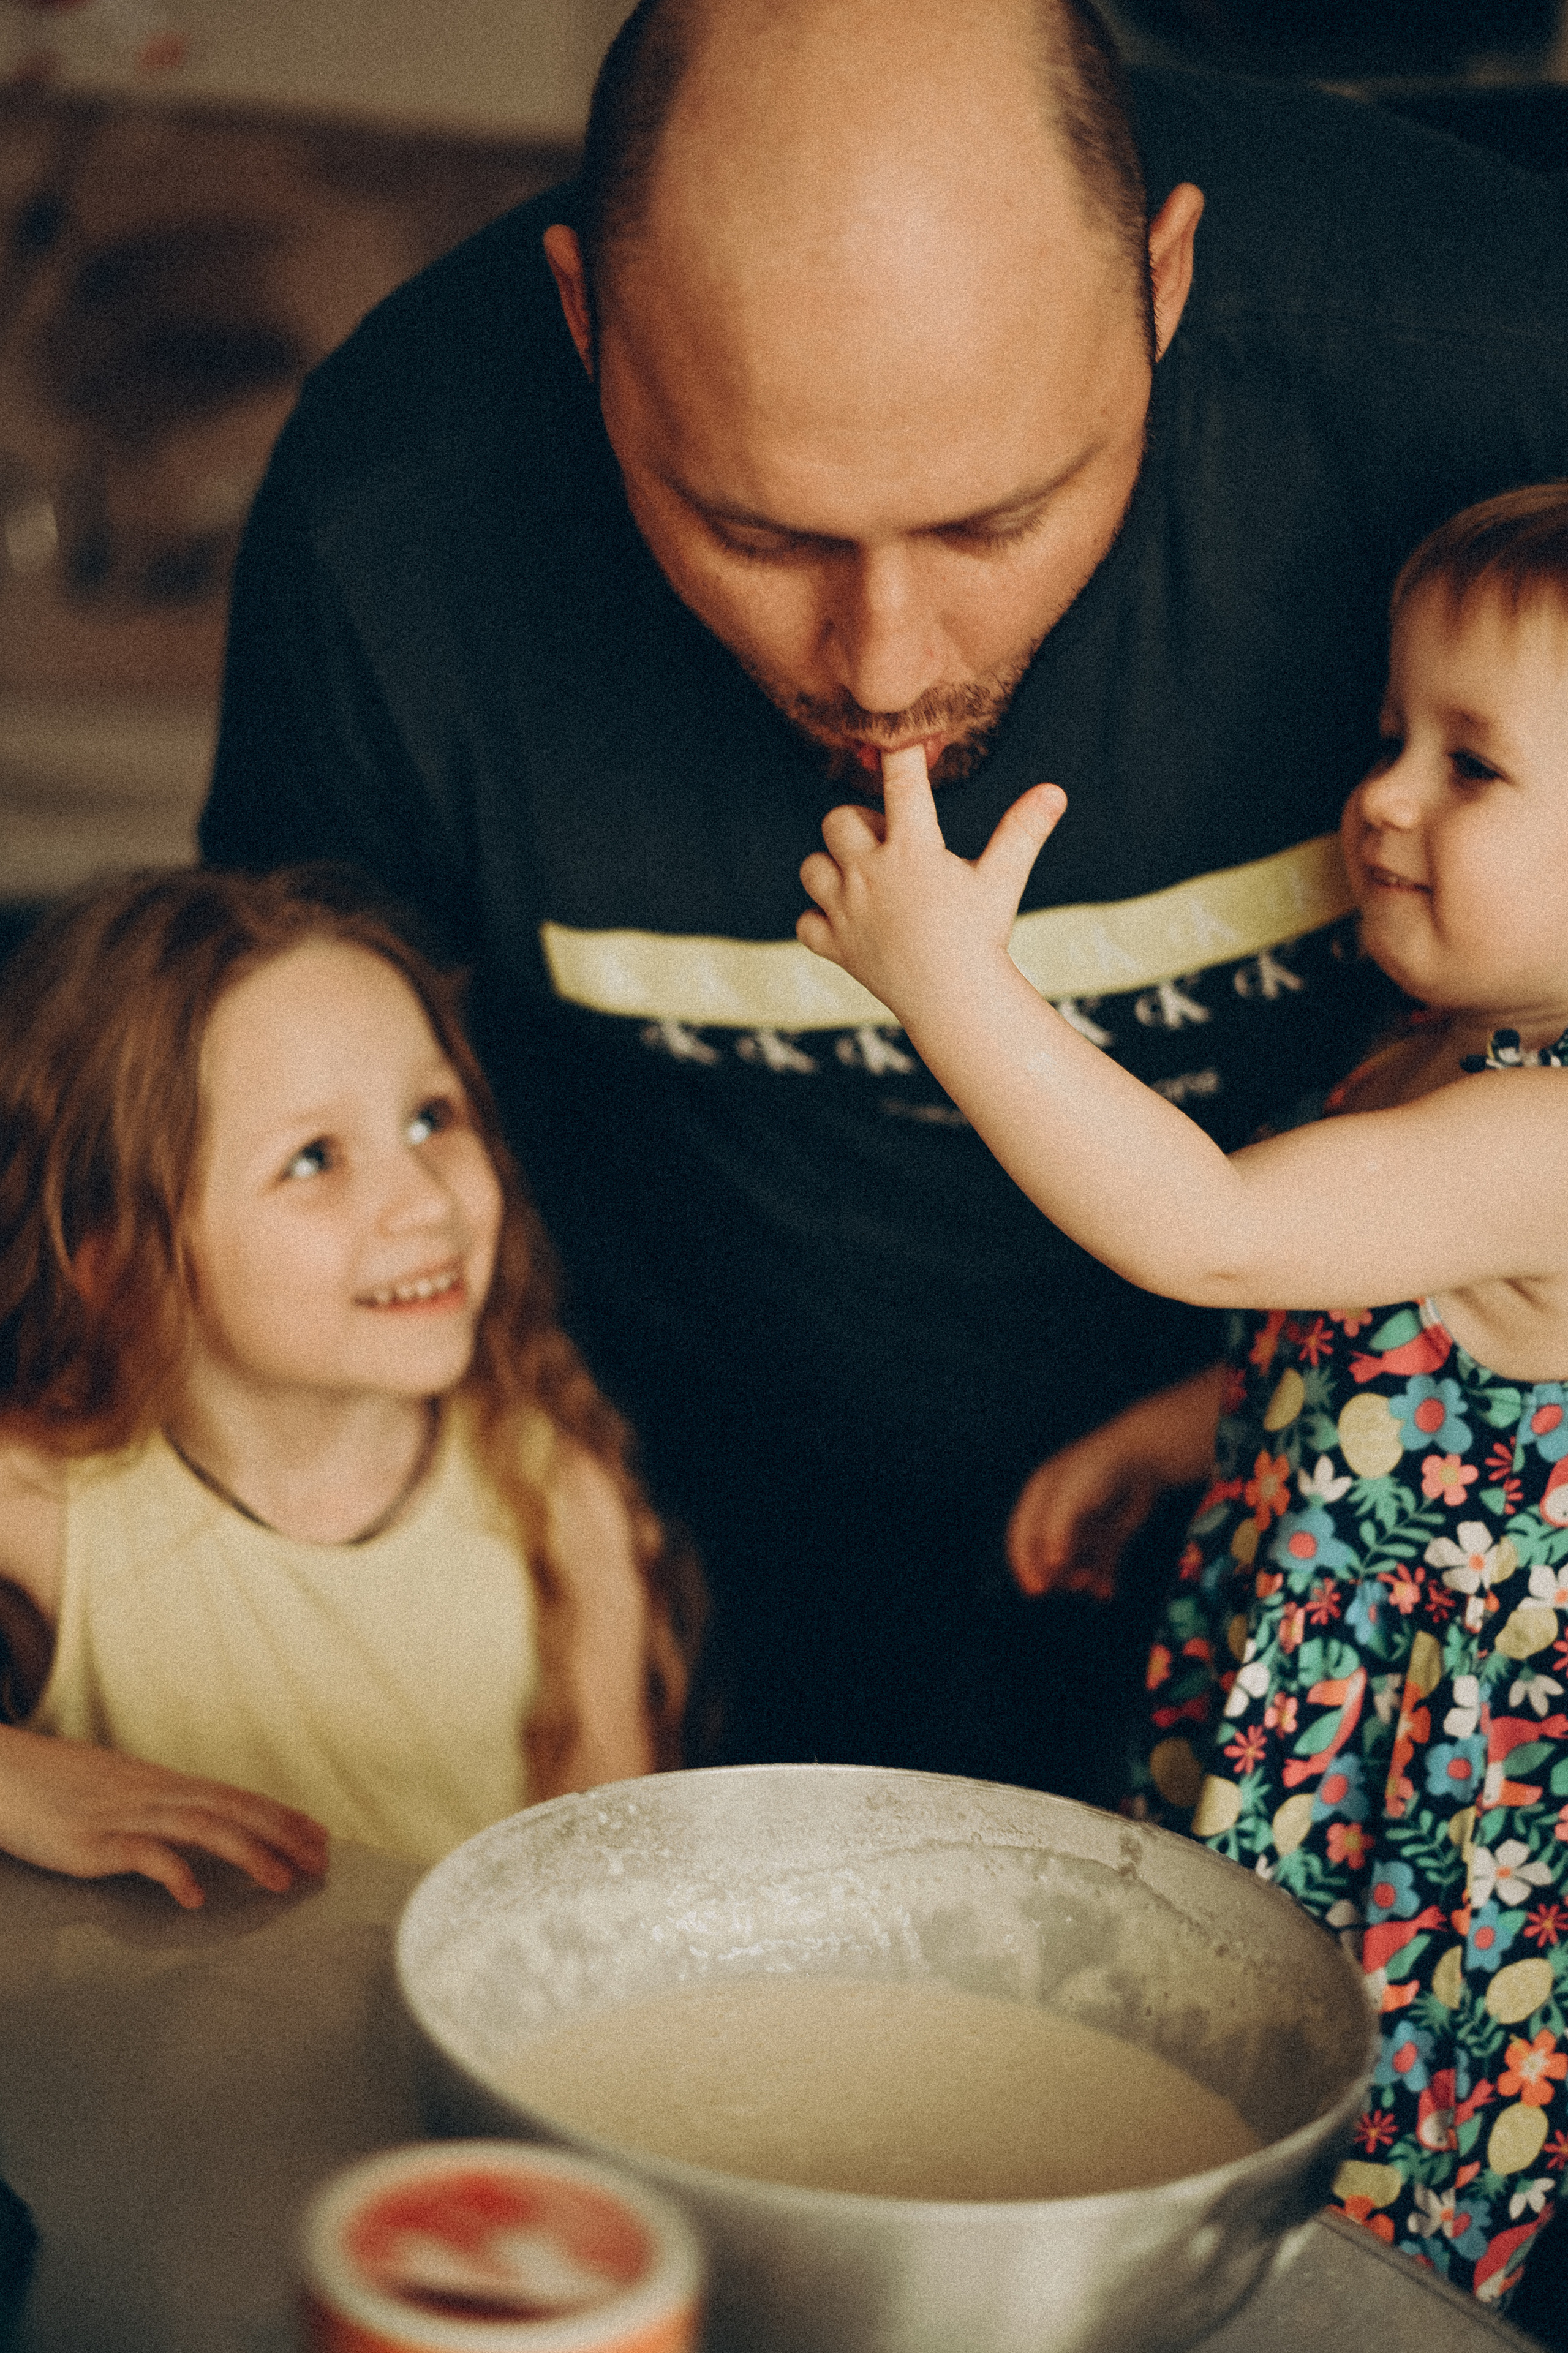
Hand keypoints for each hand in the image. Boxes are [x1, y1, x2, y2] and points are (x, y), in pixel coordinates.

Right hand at [0, 1724, 328, 1908]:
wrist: (5, 1773)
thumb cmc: (63, 1787)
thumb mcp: (125, 1793)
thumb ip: (165, 1808)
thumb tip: (206, 1826)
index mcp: (167, 1785)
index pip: (238, 1797)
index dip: (283, 1816)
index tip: (322, 1838)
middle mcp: (157, 1794)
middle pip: (233, 1808)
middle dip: (283, 1834)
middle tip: (322, 1862)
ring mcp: (127, 1815)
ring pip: (201, 1827)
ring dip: (247, 1852)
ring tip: (281, 1881)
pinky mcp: (95, 1841)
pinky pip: (142, 1854)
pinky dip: (173, 1872)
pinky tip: (195, 1898)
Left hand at [797, 745, 1065, 1027]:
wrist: (955, 1002)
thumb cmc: (982, 936)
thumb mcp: (1003, 879)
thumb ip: (1023, 831)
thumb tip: (1055, 791)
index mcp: (912, 849)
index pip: (901, 782)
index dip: (901, 755)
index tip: (903, 745)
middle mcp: (869, 873)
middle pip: (837, 819)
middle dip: (859, 824)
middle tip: (890, 844)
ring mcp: (846, 911)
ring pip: (812, 868)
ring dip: (832, 868)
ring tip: (866, 882)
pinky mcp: (836, 946)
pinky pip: (807, 922)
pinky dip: (820, 921)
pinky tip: (850, 924)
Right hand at [1006, 1365, 1226, 1600]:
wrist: (1142, 1457)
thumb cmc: (1100, 1472)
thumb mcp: (1071, 1498)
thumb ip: (1057, 1530)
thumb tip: (1052, 1563)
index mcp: (1039, 1498)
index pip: (1022, 1537)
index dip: (1024, 1564)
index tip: (1035, 1589)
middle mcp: (1058, 1512)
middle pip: (1046, 1553)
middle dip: (1056, 1573)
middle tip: (1070, 1584)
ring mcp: (1083, 1523)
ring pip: (1074, 1561)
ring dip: (1080, 1576)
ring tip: (1092, 1583)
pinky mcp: (1107, 1533)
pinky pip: (1099, 1562)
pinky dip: (1102, 1577)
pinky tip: (1106, 1590)